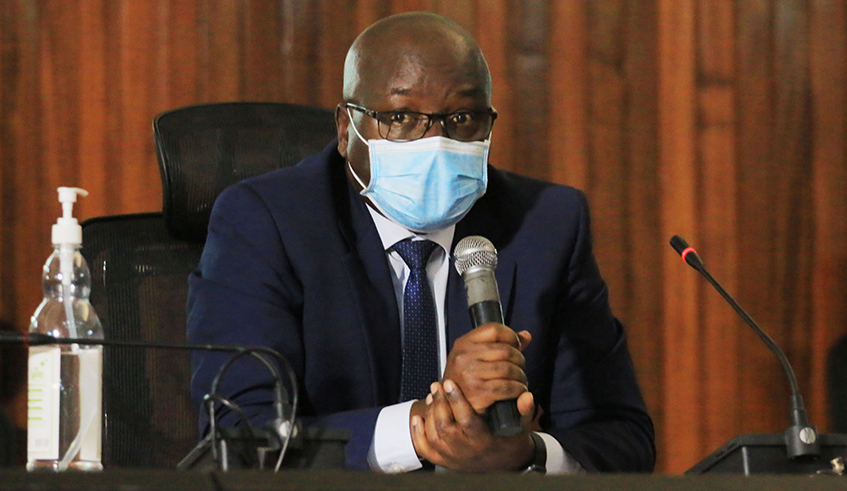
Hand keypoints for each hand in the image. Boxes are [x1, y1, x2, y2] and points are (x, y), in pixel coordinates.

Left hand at [410, 379, 537, 470]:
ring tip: (432, 395)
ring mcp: (452, 457)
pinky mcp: (443, 461)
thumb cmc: (510, 443)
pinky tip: (417, 417)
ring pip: (434, 436)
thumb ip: (522, 412)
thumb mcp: (520, 428)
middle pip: (446, 427)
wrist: (503, 466)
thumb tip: (527, 396)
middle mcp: (465, 451)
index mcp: (483, 442)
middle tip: (438, 384)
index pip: (467, 421)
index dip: (457, 401)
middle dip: (440, 404)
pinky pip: (426, 450)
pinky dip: (418, 434)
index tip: (450, 383)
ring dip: (430, 414)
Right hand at [442, 323, 531, 413]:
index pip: (493, 329)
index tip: (518, 345)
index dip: (511, 336)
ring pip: (508, 369)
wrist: (455, 409)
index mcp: (463, 344)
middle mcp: (463, 357)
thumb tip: (525, 336)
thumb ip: (501, 345)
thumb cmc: (467, 381)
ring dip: (521, 376)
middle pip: (505, 350)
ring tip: (521, 380)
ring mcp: (469, 374)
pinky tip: (518, 390)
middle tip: (521, 368)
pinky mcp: (477, 392)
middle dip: (520, 360)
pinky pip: (507, 387)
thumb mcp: (477, 357)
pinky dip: (518, 389)